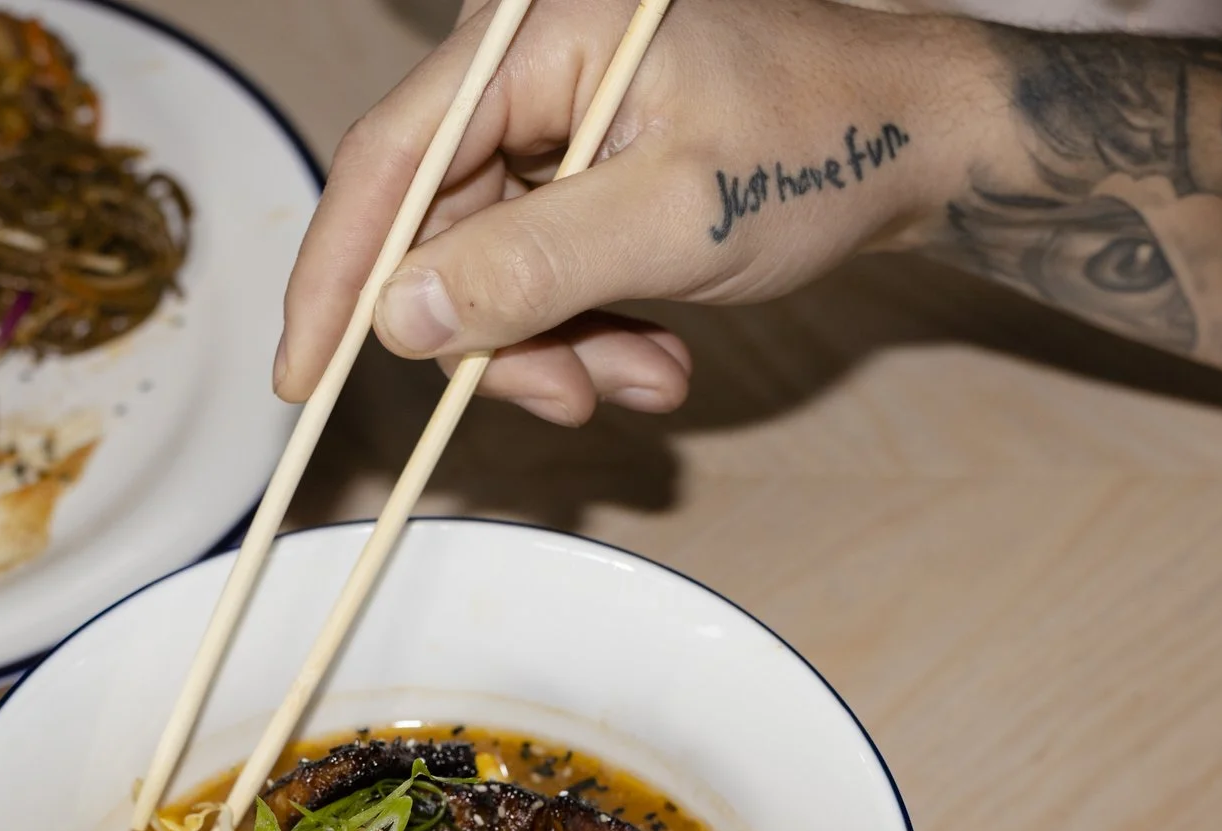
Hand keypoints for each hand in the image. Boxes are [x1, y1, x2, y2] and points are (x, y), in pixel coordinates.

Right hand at [276, 0, 999, 423]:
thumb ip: (529, 269)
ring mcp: (550, 117)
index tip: (301, 379)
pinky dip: (582, 327)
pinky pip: (534, 267)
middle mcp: (526, 64)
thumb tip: (398, 318)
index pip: (387, 161)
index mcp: (535, 36)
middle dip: (497, 337)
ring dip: (554, 346)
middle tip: (571, 403)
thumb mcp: (673, 222)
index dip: (336, 278)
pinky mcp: (575, 164)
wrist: (920, 140)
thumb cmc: (822, 150)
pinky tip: (653, 351)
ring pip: (485, 267)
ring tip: (646, 375)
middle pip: (434, 231)